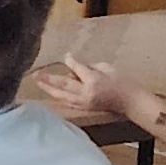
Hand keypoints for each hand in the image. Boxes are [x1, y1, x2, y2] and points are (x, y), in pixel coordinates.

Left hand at [35, 56, 150, 124]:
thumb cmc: (122, 82)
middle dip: (48, 79)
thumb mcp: (107, 68)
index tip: (66, 56)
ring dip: (48, 89)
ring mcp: (84, 102)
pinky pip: (67, 102)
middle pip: (62, 85)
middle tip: (35, 74)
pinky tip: (50, 92)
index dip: (69, 61)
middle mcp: (85, 93)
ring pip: (61, 96)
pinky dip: (57, 96)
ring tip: (38, 82)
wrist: (130, 102)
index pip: (76, 68)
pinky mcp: (84, 108)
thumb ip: (88, 67)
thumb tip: (73, 67)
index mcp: (93, 81)